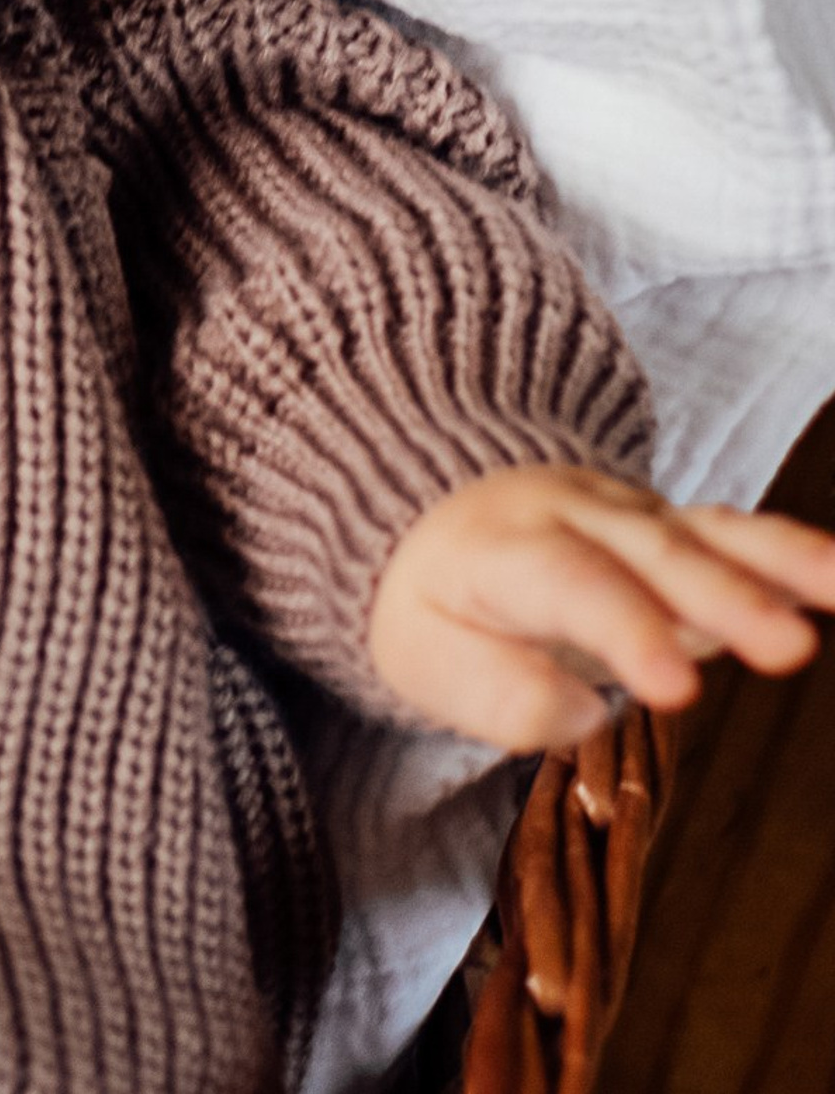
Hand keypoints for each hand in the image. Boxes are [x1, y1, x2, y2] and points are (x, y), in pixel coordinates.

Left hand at [368, 463, 834, 751]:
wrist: (433, 501)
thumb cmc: (433, 597)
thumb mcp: (423, 656)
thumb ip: (497, 693)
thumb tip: (584, 712)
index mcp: (504, 547)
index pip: (570, 584)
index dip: (625, 631)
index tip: (675, 692)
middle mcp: (576, 515)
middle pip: (654, 553)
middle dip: (723, 597)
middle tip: (789, 648)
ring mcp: (632, 516)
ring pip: (708, 530)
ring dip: (778, 561)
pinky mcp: (676, 531)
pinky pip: (737, 535)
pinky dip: (790, 553)